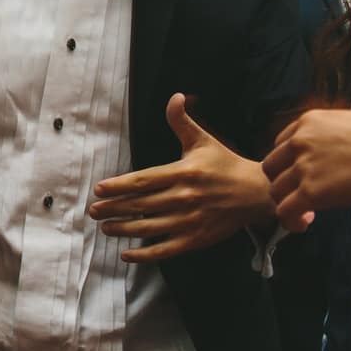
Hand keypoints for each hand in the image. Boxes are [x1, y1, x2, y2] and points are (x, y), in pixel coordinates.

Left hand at [89, 94, 268, 261]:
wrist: (257, 193)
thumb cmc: (225, 165)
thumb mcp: (203, 140)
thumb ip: (182, 121)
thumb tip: (175, 96)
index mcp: (183, 173)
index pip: (143, 181)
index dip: (118, 186)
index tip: (99, 190)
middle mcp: (184, 198)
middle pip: (140, 205)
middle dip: (114, 209)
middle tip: (94, 211)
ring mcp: (190, 221)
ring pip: (149, 228)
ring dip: (123, 229)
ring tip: (106, 228)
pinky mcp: (196, 239)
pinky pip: (165, 249)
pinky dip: (144, 254)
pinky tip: (127, 254)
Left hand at [262, 108, 350, 238]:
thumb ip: (336, 136)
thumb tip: (339, 151)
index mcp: (311, 120)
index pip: (282, 144)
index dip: (291, 163)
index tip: (307, 176)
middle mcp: (301, 141)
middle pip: (272, 167)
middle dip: (285, 183)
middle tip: (304, 196)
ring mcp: (303, 166)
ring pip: (275, 191)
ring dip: (289, 204)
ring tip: (308, 214)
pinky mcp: (310, 192)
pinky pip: (284, 211)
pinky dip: (291, 221)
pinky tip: (307, 223)